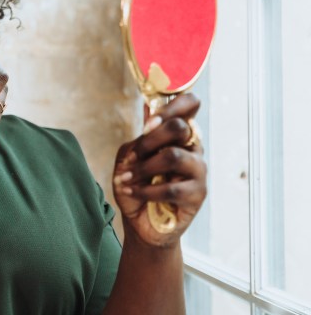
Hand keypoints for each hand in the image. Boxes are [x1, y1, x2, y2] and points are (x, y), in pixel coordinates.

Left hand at [112, 94, 207, 246]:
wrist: (139, 221)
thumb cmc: (136, 184)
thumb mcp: (128, 157)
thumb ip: (139, 139)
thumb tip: (149, 114)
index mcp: (177, 133)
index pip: (189, 104)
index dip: (171, 106)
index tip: (150, 121)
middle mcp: (192, 147)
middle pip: (179, 127)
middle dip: (148, 140)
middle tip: (133, 156)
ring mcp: (198, 170)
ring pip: (173, 155)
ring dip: (144, 168)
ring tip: (127, 179)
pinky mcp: (198, 194)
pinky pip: (171, 187)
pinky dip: (145, 190)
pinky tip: (133, 192)